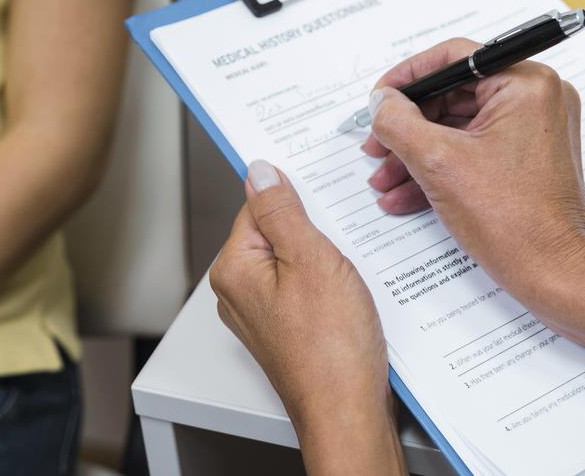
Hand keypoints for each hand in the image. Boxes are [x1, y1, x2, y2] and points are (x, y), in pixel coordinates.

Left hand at [211, 162, 404, 475]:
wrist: (348, 412)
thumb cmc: (330, 349)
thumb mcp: (310, 259)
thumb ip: (281, 211)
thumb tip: (260, 172)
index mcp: (234, 269)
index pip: (258, 205)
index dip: (296, 198)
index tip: (323, 194)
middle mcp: (240, 291)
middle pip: (276, 232)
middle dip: (313, 229)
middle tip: (343, 239)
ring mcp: (263, 313)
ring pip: (294, 260)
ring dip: (325, 258)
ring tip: (349, 272)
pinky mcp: (288, 329)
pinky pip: (305, 288)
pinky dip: (329, 283)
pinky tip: (351, 294)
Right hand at [362, 38, 584, 296]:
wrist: (553, 274)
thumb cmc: (514, 221)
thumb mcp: (437, 162)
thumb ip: (398, 121)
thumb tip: (381, 101)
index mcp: (526, 84)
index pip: (453, 58)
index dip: (406, 78)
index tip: (379, 98)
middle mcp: (537, 99)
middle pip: (453, 96)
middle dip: (408, 127)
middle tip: (377, 146)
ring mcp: (535, 129)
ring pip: (458, 127)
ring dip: (417, 153)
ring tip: (385, 178)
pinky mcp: (528, 158)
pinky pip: (473, 149)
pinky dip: (440, 167)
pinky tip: (406, 193)